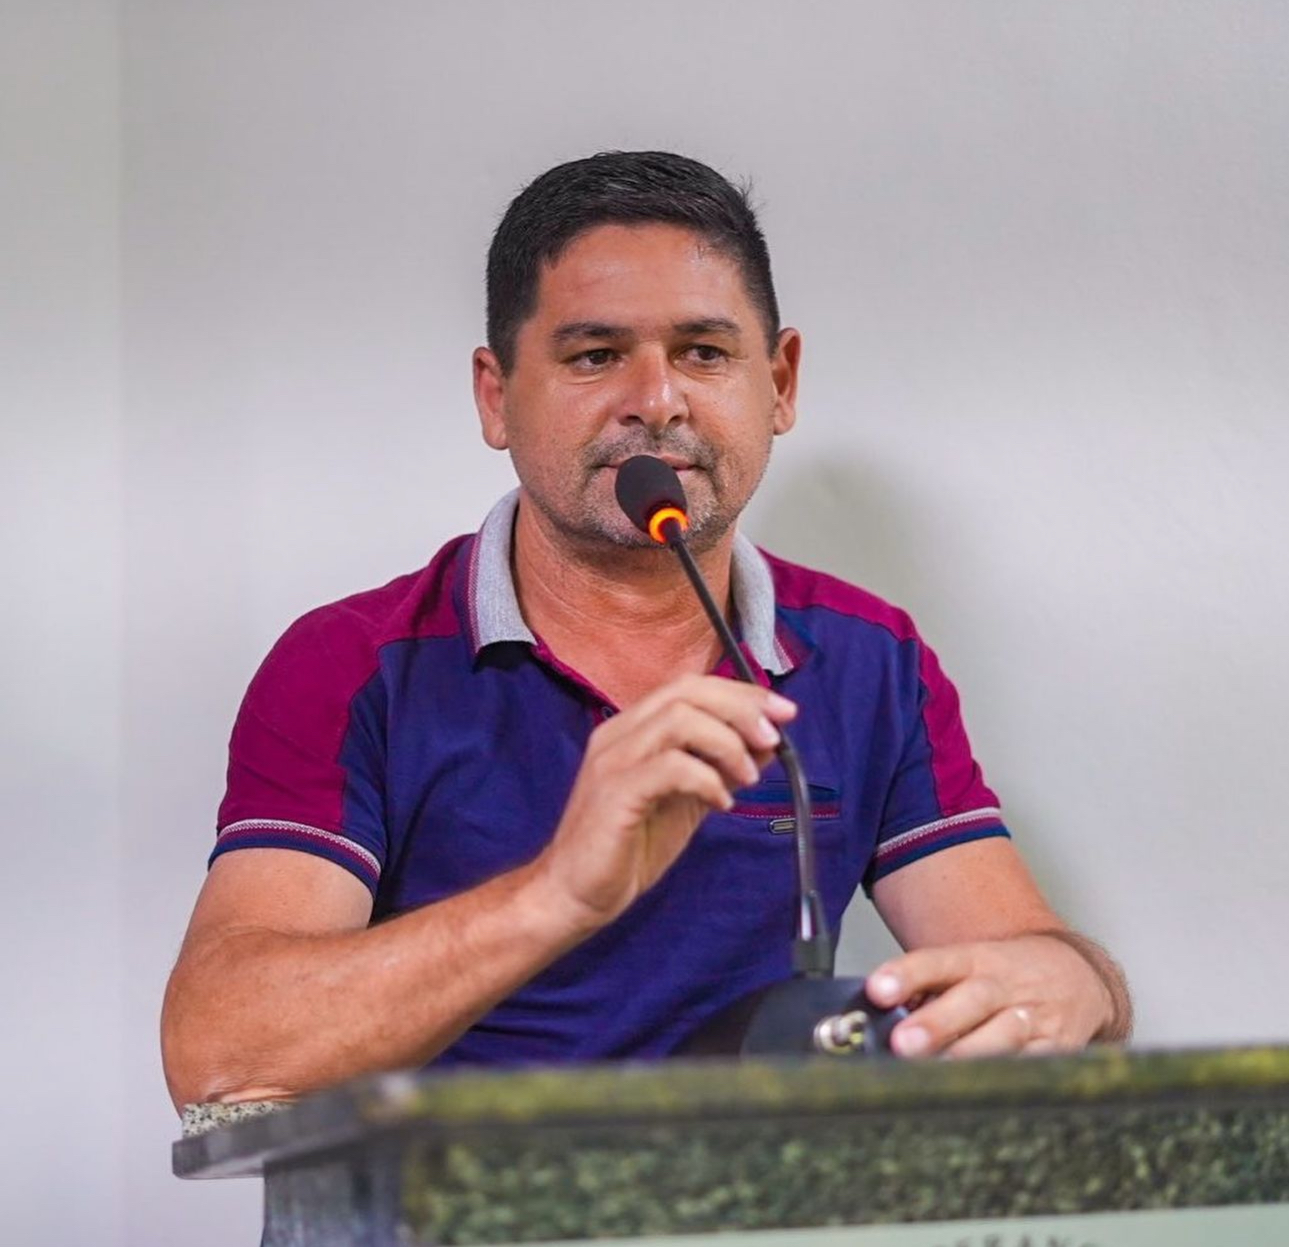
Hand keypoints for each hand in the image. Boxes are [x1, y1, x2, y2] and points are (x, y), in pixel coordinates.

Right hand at [533, 674, 797, 929]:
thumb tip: (766, 742)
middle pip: (686, 692)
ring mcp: (613, 760)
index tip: (783, 712)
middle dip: (741, 708)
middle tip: (774, 737)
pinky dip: (707, 778)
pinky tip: (721, 803)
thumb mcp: (688, 800)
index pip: (690, 687)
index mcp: (633, 729)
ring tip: (747, 777)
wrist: (575, 893)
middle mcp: (619, 733)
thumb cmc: (628, 846)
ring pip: (679, 719)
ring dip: (727, 742)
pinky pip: (670, 767)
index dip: (741, 693)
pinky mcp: (615, 793)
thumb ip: (720, 767)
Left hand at [865, 933, 1115, 1058]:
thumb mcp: (968, 964)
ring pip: (1003, 1038)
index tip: (877, 990)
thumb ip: (926, 985)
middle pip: (971, 1000)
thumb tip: (878, 1013)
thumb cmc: (1004, 975)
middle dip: (937, 1024)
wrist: (1077, 974)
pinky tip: (981, 1094)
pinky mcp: (1059, 1049)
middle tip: (903, 1043)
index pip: (938, 962)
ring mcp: (1035, 1017)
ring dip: (968, 1058)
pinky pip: (1033, 1069)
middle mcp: (1006, 986)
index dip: (907, 975)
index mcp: (977, 959)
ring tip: (934, 1076)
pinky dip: (1007, 1081)